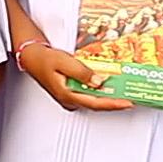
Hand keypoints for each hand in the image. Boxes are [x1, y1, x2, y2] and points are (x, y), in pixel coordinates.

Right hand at [19, 42, 133, 111]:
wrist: (32, 57)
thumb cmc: (44, 59)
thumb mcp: (64, 61)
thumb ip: (82, 72)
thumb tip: (99, 81)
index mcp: (67, 94)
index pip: (95, 103)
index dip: (113, 104)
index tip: (127, 103)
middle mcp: (69, 100)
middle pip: (96, 104)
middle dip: (114, 101)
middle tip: (130, 98)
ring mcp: (70, 98)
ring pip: (93, 100)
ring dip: (108, 96)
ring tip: (123, 92)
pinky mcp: (71, 93)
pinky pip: (89, 95)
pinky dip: (99, 91)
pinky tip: (107, 85)